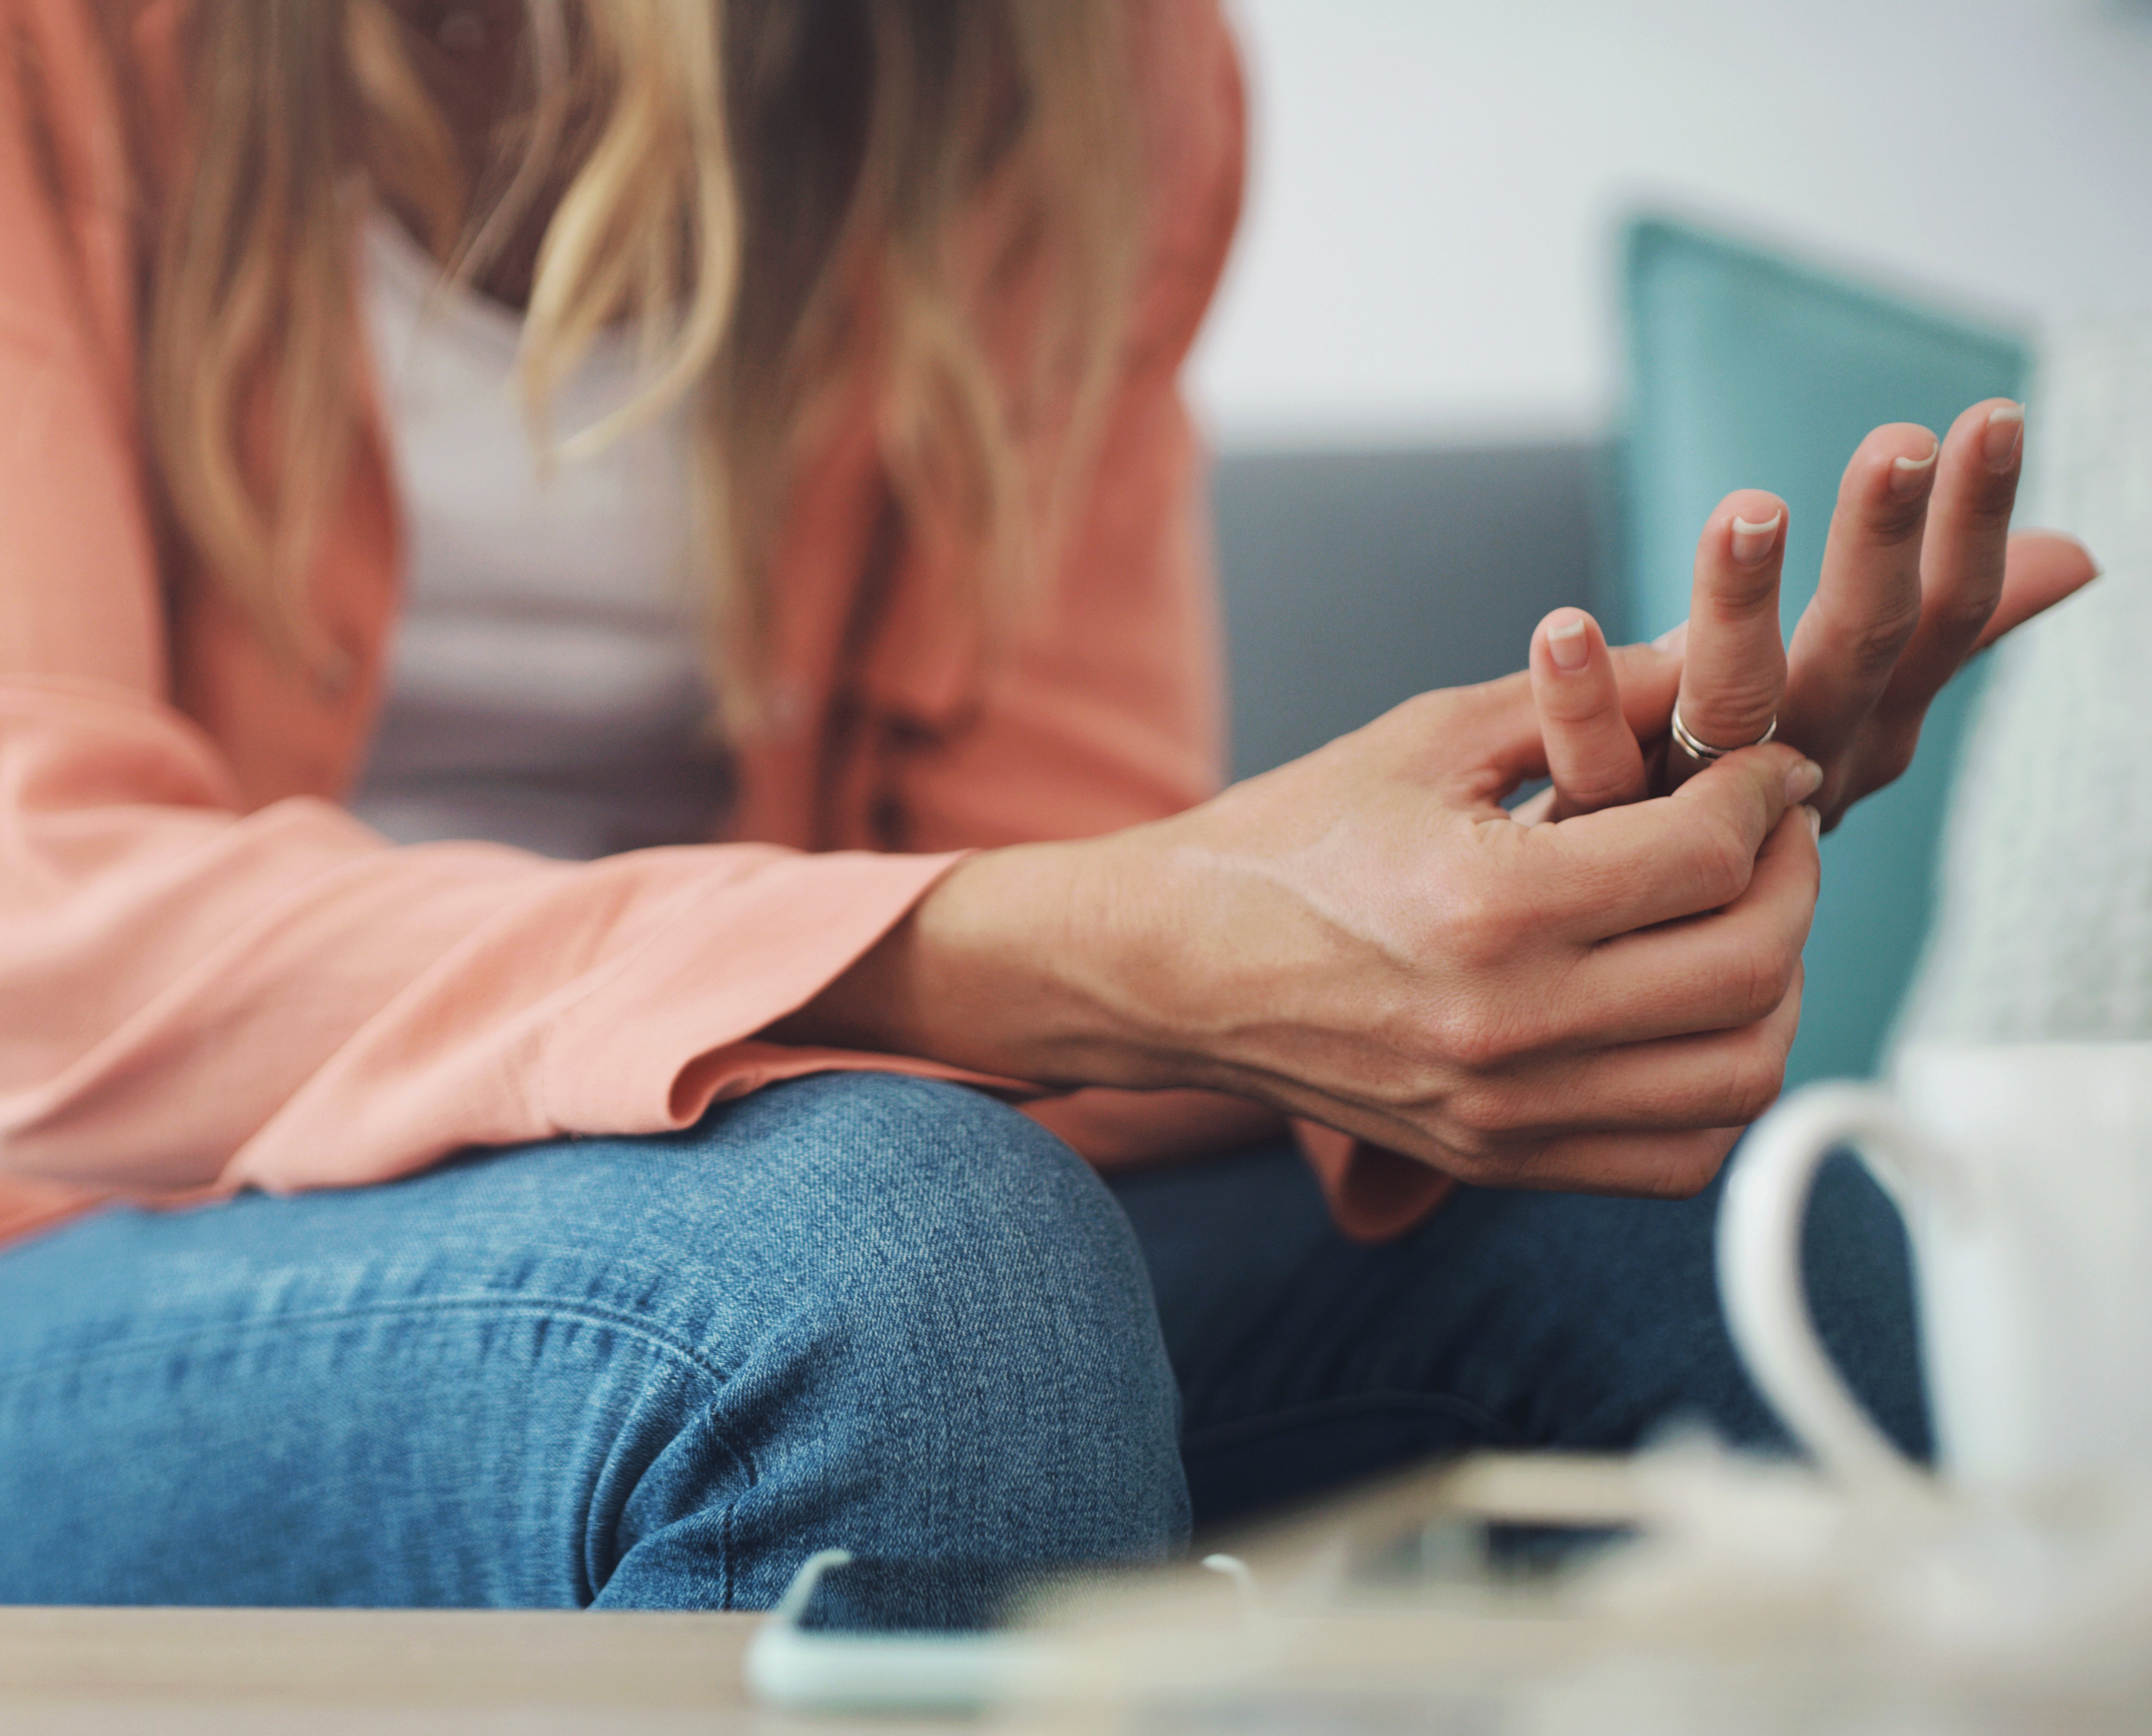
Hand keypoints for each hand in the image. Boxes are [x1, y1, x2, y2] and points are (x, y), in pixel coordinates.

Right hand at [778, 667, 1824, 1196]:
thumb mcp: (1426, 738)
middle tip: (1774, 835)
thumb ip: (1585, 695)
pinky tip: (1692, 1017)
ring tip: (1746, 924)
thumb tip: (1715, 658)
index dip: (1762, 796)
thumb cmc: (1289, 841)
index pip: (1705, 858)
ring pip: (1741, 1079)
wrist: (1175, 967)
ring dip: (1777, 991)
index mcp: (1488, 907)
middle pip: (1751, 971)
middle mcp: (1508, 1026)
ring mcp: (1508, 1112)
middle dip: (1794, 884)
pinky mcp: (1501, 1160)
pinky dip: (1721, 1090)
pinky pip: (1678, 1158)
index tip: (1760, 768)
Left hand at [1528, 401, 2097, 828]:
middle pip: (1861, 645)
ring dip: (1743, 605)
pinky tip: (1564, 629)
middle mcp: (1804, 758)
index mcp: (1868, 719)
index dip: (1974, 522)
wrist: (1647, 951)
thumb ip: (1946, 630)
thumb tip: (2073, 556)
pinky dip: (1581, 698)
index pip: (1945, 615)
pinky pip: (1597, 765)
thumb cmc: (1749, 787)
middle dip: (1881, 543)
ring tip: (1746, 511)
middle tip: (1900, 446)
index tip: (1992, 417)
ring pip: (1738, 702)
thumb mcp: (1861, 707)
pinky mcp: (1609, 832)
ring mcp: (1710, 799)